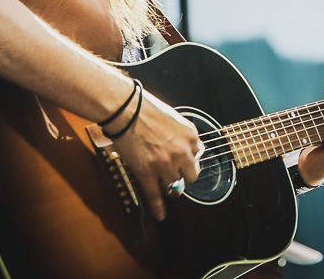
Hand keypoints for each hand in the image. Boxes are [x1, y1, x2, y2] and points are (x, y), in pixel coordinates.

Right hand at [107, 89, 201, 220]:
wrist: (125, 109)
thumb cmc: (146, 109)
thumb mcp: (174, 118)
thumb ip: (183, 135)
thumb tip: (188, 149)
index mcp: (191, 136)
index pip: (198, 155)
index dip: (189, 159)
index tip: (185, 163)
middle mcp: (182, 152)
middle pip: (191, 176)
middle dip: (184, 177)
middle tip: (177, 176)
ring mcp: (165, 165)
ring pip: (174, 187)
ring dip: (169, 187)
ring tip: (164, 186)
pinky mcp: (147, 173)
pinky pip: (155, 196)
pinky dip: (158, 208)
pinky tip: (161, 215)